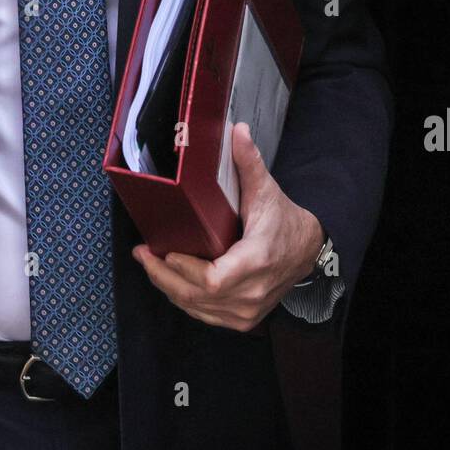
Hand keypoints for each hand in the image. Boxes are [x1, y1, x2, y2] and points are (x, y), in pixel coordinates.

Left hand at [132, 121, 323, 331]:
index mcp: (256, 261)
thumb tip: (238, 131)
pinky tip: (170, 282)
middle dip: (162, 275)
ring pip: (196, 308)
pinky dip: (184, 300)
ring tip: (150, 264)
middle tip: (142, 254)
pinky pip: (205, 314)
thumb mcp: (267, 190)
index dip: (183, 269)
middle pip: (195, 296)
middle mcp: (251, 293)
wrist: (307, 249)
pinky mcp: (243, 318)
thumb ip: (249, 162)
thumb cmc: (284, 220)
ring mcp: (247, 311)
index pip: (211, 280)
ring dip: (168, 287)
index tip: (165, 250)